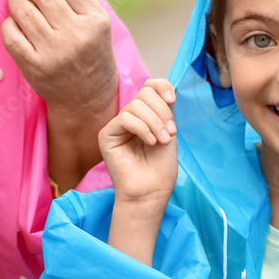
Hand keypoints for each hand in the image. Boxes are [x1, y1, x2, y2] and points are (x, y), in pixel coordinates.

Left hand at [1, 0, 118, 124]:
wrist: (87, 98)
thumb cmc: (91, 53)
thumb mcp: (97, 23)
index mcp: (95, 20)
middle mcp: (76, 35)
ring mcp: (54, 53)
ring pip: (24, 11)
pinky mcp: (34, 67)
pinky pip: (11, 34)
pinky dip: (8, 22)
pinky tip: (13, 20)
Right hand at [100, 79, 177, 206]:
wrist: (151, 192)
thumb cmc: (160, 168)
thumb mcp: (169, 131)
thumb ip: (166, 110)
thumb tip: (166, 90)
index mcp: (145, 114)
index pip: (149, 86)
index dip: (161, 87)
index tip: (172, 101)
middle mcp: (130, 117)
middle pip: (144, 93)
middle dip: (162, 111)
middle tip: (170, 133)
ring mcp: (117, 125)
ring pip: (135, 105)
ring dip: (154, 123)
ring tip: (162, 142)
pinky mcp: (106, 134)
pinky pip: (125, 118)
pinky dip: (142, 128)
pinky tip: (151, 142)